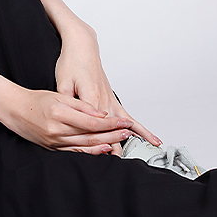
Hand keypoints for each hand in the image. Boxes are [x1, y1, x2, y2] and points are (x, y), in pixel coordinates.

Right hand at [1, 87, 140, 153]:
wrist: (14, 109)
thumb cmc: (35, 100)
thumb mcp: (58, 95)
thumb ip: (80, 105)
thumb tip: (101, 114)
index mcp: (59, 114)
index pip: (92, 122)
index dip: (111, 123)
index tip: (123, 122)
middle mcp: (57, 130)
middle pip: (92, 135)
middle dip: (113, 134)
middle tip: (127, 131)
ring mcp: (55, 141)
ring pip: (86, 145)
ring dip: (106, 143)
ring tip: (120, 140)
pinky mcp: (54, 148)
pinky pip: (76, 152)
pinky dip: (91, 152)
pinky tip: (103, 149)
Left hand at [54, 25, 160, 154]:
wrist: (83, 48)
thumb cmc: (71, 63)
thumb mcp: (63, 82)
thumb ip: (68, 102)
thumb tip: (70, 118)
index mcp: (90, 98)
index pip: (94, 127)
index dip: (95, 142)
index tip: (98, 157)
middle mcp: (105, 101)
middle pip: (110, 130)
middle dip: (113, 148)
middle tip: (117, 168)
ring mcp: (111, 100)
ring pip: (122, 127)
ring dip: (128, 143)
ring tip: (136, 160)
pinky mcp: (113, 99)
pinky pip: (129, 118)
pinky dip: (142, 130)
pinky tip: (153, 140)